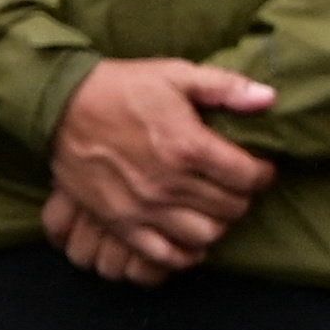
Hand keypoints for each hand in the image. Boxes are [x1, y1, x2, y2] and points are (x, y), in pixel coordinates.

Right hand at [46, 57, 276, 278]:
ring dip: (216, 223)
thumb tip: (269, 99)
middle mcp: (170, 182)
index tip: (256, 167)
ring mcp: (144, 207)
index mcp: (188, 146)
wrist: (59, 105)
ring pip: (205, 234)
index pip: (249, 176)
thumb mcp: (174, 74)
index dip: (261, 172)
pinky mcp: (121, 222)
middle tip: (232, 185)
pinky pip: (165, 254)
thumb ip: (225, 87)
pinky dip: (185, 252)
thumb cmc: (120, 88)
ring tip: (210, 207)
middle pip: (232, 208)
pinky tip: (188, 236)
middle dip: (240, 196)